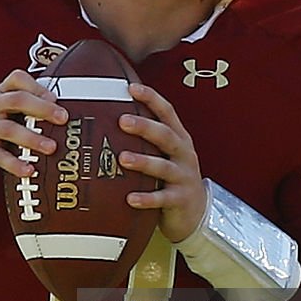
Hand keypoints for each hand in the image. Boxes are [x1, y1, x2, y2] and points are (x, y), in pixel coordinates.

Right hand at [0, 69, 67, 176]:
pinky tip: (29, 170)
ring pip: (9, 129)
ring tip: (51, 147)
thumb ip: (20, 107)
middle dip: (42, 108)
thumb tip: (58, 113)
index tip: (55, 97)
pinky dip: (15, 164)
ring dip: (32, 138)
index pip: (16, 79)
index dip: (37, 86)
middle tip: (63, 118)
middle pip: (17, 100)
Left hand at [118, 82, 206, 243]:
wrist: (194, 213)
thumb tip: (106, 121)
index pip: (167, 112)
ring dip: (143, 162)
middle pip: (166, 136)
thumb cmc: (171, 179)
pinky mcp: (180, 200)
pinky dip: (147, 199)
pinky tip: (130, 199)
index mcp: (178, 139)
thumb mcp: (163, 155)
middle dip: (145, 127)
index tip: (131, 88)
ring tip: (123, 158)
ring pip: (164, 167)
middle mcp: (183, 154)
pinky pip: (162, 199)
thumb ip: (144, 140)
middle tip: (122, 121)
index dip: (151, 98)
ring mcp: (183, 177)